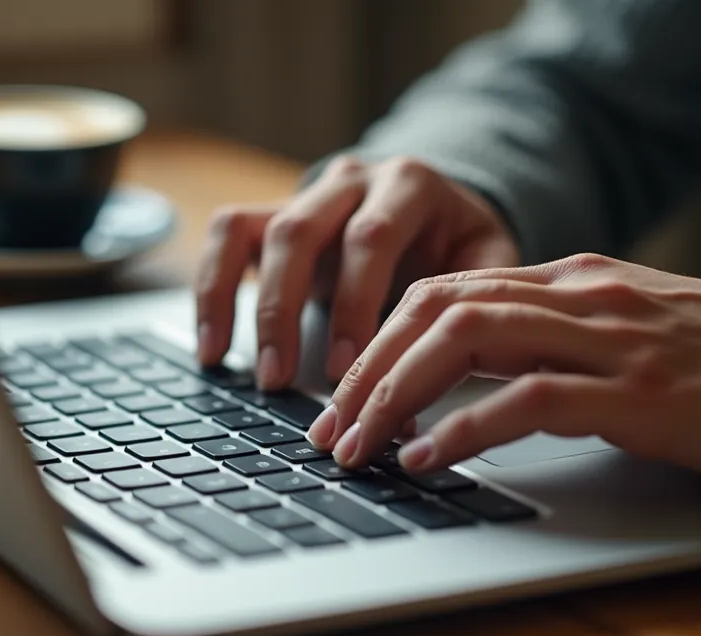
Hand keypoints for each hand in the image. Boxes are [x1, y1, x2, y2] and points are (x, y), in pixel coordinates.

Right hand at [194, 156, 518, 387]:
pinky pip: (226, 237)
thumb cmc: (464, 248)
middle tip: (279, 379)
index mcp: (410, 184)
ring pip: (252, 229)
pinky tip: (211, 347)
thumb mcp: (489, 265)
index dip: (354, 305)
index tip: (343, 369)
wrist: (443, 208)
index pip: (372, 238)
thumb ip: (466, 311)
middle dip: (284, 310)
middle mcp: (351, 180)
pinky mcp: (273, 214)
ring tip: (231, 366)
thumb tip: (431, 390)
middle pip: (299, 230)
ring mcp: (306, 194)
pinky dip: (211, 289)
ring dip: (238, 302)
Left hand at [308, 253, 700, 481]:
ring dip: (394, 395)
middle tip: (329, 428)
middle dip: (366, 369)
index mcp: (569, 279)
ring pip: (466, 340)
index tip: (340, 394)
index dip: (378, 340)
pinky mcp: (639, 393)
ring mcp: (607, 339)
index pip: (444, 291)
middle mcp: (577, 296)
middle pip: (435, 310)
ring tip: (358, 445)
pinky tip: (427, 455)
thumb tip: (469, 374)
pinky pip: (528, 398)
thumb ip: (552, 337)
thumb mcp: (622, 331)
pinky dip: (465, 427)